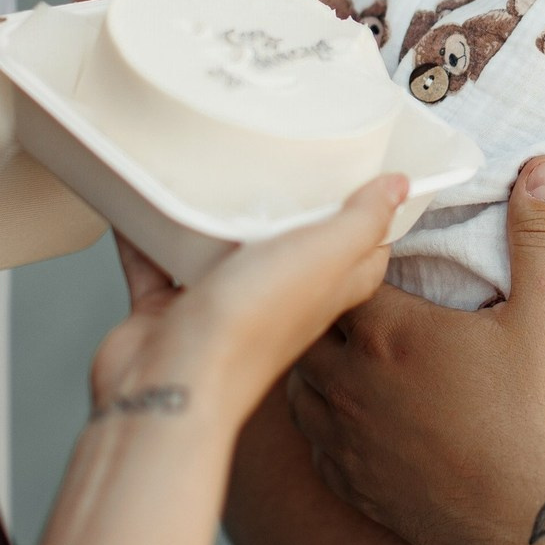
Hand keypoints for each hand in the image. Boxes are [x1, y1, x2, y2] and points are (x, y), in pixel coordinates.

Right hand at [91, 175, 401, 431]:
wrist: (170, 386)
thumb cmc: (249, 330)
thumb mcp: (323, 256)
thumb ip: (362, 221)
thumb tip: (401, 187)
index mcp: (323, 287)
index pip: (362, 253)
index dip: (370, 218)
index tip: (365, 175)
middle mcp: (277, 299)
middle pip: (293, 247)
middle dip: (290, 207)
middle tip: (286, 158)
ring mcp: (222, 306)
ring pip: (223, 251)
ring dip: (217, 216)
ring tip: (216, 168)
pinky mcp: (169, 311)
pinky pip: (157, 261)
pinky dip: (149, 232)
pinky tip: (143, 199)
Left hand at [288, 157, 544, 544]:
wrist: (542, 524)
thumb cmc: (542, 414)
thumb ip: (539, 234)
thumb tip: (542, 166)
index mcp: (392, 333)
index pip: (344, 273)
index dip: (354, 255)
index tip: (369, 243)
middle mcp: (353, 384)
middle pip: (309, 326)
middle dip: (323, 304)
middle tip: (348, 288)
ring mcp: (349, 441)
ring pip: (302, 384)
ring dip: (317, 360)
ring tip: (343, 344)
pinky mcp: (355, 487)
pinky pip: (315, 442)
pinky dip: (324, 418)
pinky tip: (347, 412)